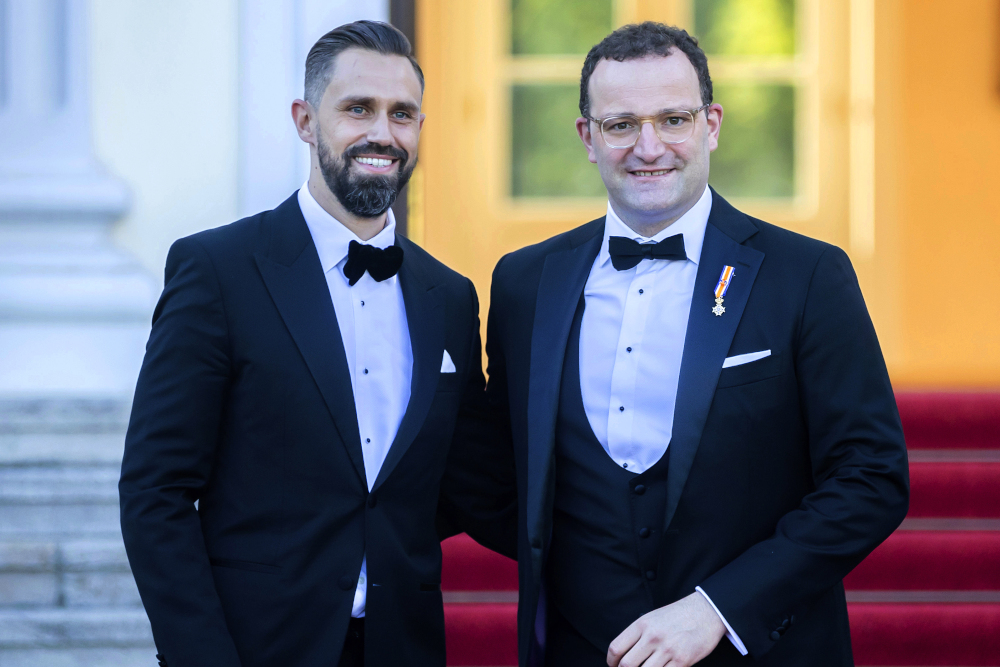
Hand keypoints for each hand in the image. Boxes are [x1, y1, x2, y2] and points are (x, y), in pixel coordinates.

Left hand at [606, 592, 726, 666]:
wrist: (706, 611)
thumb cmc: (678, 616)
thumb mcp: (652, 618)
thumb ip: (638, 635)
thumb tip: (623, 656)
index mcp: (641, 624)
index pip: (616, 648)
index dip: (611, 663)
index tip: (614, 666)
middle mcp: (652, 636)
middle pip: (626, 665)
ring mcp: (667, 649)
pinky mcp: (682, 660)